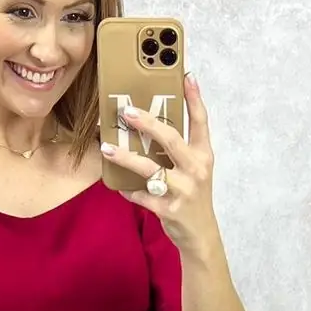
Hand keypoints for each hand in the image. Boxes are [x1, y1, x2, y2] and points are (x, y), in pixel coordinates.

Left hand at [101, 73, 217, 252]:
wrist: (200, 235)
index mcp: (204, 155)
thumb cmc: (192, 196)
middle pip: (171, 140)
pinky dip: (128, 191)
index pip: (201, 122)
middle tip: (126, 111)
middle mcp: (196, 170)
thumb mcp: (194, 170)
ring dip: (126, 158)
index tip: (186, 76)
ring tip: (107, 148)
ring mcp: (183, 190)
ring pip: (151, 169)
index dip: (194, 98)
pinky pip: (142, 196)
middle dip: (147, 123)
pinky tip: (118, 185)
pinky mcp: (169, 209)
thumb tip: (152, 124)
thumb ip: (179, 149)